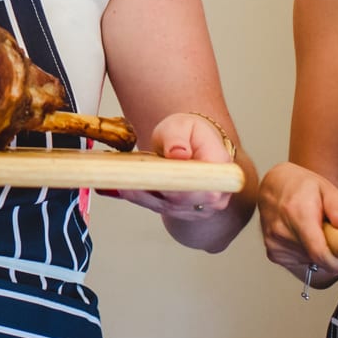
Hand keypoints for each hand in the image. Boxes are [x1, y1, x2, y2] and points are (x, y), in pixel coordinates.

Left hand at [107, 111, 237, 217]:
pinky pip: (159, 207)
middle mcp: (215, 193)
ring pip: (166, 205)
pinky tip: (121, 188)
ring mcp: (200, 206)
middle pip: (180, 200)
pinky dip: (140, 197)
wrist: (194, 144)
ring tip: (116, 182)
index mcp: (220, 167)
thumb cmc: (190, 133)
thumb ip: (177, 139)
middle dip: (151, 190)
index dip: (180, 187)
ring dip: (140, 195)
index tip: (155, 180)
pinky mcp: (183, 211)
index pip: (204, 186)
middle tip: (123, 180)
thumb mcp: (182, 125)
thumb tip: (178, 154)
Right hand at [258, 161, 337, 281]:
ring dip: (320, 253)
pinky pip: (300, 262)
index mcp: (297, 213)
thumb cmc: (300, 186)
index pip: (320, 252)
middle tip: (337, 236)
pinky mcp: (273, 253)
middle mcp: (282, 231)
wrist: (272, 186)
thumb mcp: (325, 188)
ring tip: (318, 233)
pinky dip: (308, 254)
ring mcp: (275, 244)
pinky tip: (305, 237)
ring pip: (310, 262)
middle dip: (333, 253)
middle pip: (318, 259)